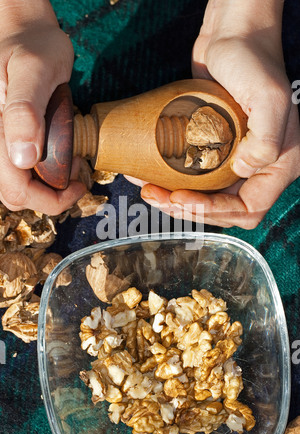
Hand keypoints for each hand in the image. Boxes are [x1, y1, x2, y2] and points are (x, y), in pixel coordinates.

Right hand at [0, 0, 85, 214]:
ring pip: (16, 186)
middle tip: (75, 175)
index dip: (51, 199)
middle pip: (14, 194)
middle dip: (50, 195)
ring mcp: (0, 141)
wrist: (27, 33)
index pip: (16, 190)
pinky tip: (58, 156)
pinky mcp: (6, 140)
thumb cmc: (34, 46)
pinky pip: (19, 170)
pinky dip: (41, 174)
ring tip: (68, 164)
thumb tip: (23, 157)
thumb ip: (25, 111)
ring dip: (46, 186)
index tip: (77, 185)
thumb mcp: (35, 70)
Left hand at [132, 0, 299, 228]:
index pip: (247, 208)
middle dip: (189, 210)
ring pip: (204, 196)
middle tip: (158, 199)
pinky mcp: (211, 148)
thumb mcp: (268, 97)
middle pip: (222, 208)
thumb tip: (244, 171)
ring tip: (148, 191)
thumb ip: (266, 140)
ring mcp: (233, 158)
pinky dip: (169, 180)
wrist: (232, 34)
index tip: (181, 199)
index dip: (213, 211)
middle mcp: (256, 166)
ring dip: (174, 201)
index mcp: (278, 163)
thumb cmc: (252, 60)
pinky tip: (147, 175)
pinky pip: (191, 175)